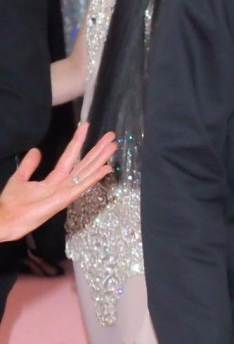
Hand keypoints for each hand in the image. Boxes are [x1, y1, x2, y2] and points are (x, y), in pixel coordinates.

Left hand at [0, 122, 116, 242]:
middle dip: (97, 150)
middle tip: (111, 136)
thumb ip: (30, 165)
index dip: (78, 141)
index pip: (70, 157)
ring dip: (101, 159)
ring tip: (113, 146)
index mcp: (54, 180)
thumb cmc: (12, 203)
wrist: (5, 218)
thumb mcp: (20, 177)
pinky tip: (106, 168)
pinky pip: (81, 186)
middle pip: (84, 164)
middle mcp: (63, 185)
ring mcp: (66, 192)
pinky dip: (94, 177)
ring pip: (87, 172)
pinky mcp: (64, 199)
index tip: (85, 126)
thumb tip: (36, 150)